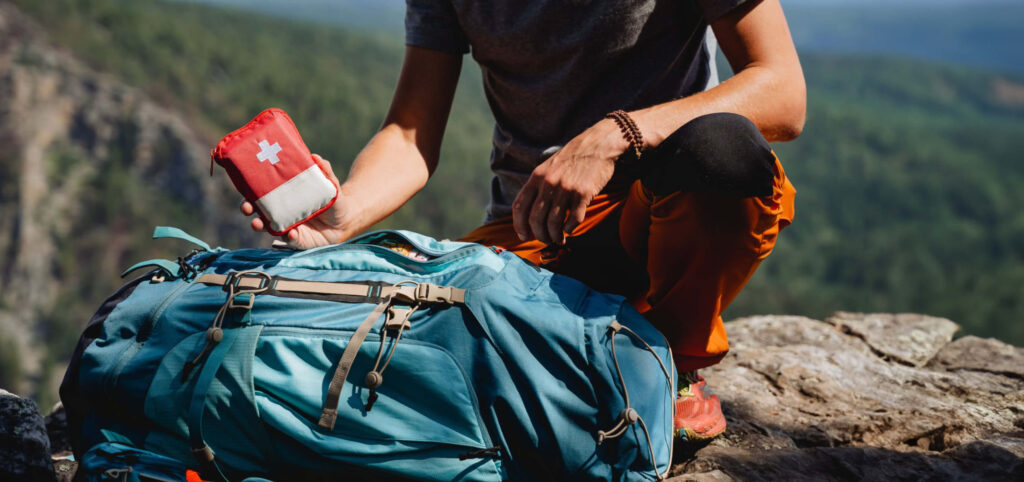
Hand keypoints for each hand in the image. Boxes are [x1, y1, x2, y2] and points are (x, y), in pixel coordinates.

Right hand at [240, 154, 352, 248]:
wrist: (345, 220)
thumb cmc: (331, 199)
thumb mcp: (329, 183)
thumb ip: (324, 170)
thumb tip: (315, 157)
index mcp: (283, 196)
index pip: (261, 193)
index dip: (250, 191)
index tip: (244, 188)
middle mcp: (281, 211)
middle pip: (258, 211)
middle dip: (249, 210)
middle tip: (247, 208)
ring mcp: (287, 226)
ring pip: (268, 227)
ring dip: (261, 225)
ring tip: (259, 223)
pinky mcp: (298, 240)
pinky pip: (289, 240)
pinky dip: (289, 237)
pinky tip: (292, 233)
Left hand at [512, 118, 628, 244]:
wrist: (598, 145)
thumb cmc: (573, 158)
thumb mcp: (548, 167)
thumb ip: (538, 186)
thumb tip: (530, 213)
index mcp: (536, 177)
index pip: (519, 206)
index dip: (519, 225)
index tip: (523, 236)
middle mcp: (549, 183)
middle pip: (536, 219)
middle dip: (540, 235)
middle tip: (546, 239)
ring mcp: (566, 189)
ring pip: (554, 224)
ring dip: (555, 236)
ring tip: (558, 239)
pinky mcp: (583, 194)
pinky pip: (573, 220)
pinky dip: (570, 229)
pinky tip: (570, 229)